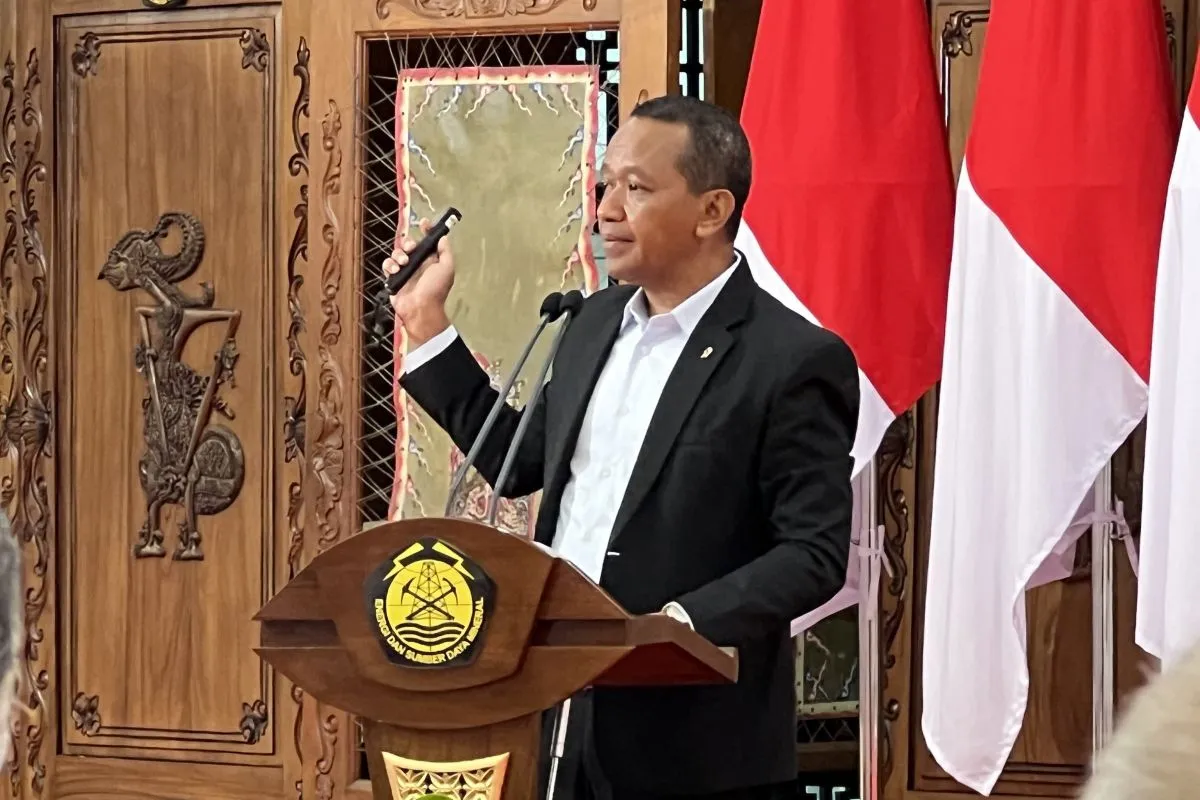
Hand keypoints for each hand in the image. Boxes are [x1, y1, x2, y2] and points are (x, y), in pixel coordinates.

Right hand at [382, 217, 454, 344]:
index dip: (426, 230)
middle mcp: (418, 263)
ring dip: (398, 254)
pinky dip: (389, 265)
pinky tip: (395, 270)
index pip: (427, 241)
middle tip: (410, 249)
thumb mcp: (447, 268)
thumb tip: (443, 237)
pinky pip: (387, 264)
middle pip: (409, 244)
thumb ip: (445, 252)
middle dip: (408, 243)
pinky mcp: (393, 277)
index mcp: (431, 260)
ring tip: (403, 263)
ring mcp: (405, 270)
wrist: (420, 309)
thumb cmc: (436, 289)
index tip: (423, 223)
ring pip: (397, 253)